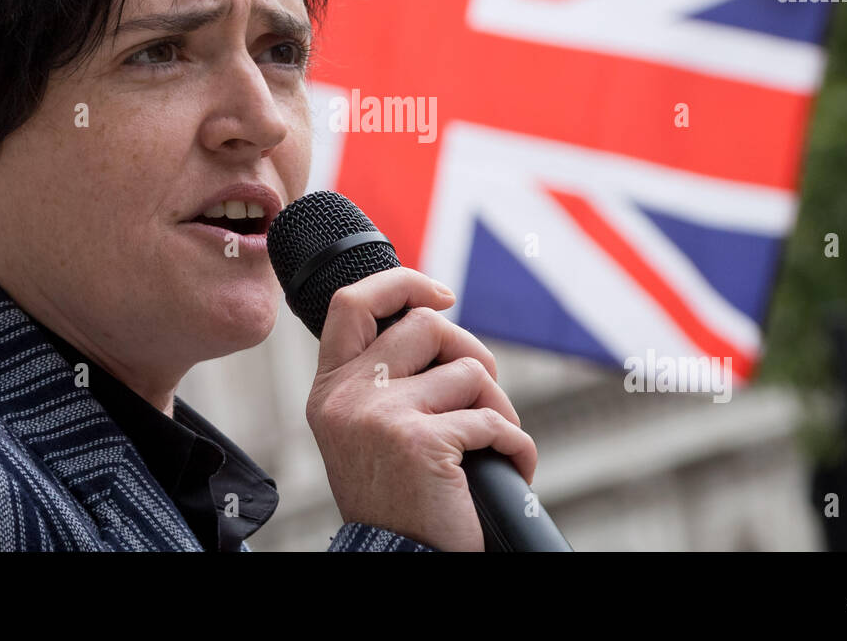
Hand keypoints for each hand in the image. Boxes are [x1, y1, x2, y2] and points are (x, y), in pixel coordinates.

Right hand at [305, 266, 537, 551]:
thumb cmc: (395, 501)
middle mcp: (347, 397)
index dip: (401, 283)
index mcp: (330, 390)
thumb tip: (435, 319)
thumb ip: (383, 378)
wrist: (398, 563)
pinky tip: (512, 469)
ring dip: (499, 408)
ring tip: (494, 446)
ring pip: (469, 371)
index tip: (442, 296)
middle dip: (473, 355)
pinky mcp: (421, 442)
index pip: (351, 303)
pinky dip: (516, 446)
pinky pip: (493, 420)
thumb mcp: (365, 431)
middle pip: (427, 326)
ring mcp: (381, 416)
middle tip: (483, 397)